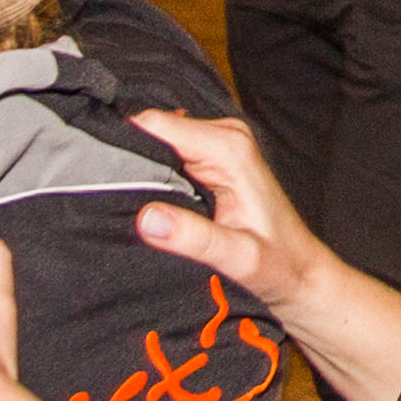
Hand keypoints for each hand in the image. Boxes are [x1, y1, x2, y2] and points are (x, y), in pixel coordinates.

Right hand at [126, 109, 356, 325]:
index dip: (122, 147)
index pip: (154, 124)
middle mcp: (223, 136)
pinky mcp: (210, 160)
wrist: (301, 276)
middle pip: (151, 131)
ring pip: (154, 144)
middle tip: (110, 201)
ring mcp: (216, 145)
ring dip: (137, 172)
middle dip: (127, 161)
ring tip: (125, 205)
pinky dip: (150, 178)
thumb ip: (194, 238)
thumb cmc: (280, 267)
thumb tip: (147, 219)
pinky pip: (165, 158)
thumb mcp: (239, 258)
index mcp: (229, 147)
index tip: (99, 179)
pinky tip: (145, 204)